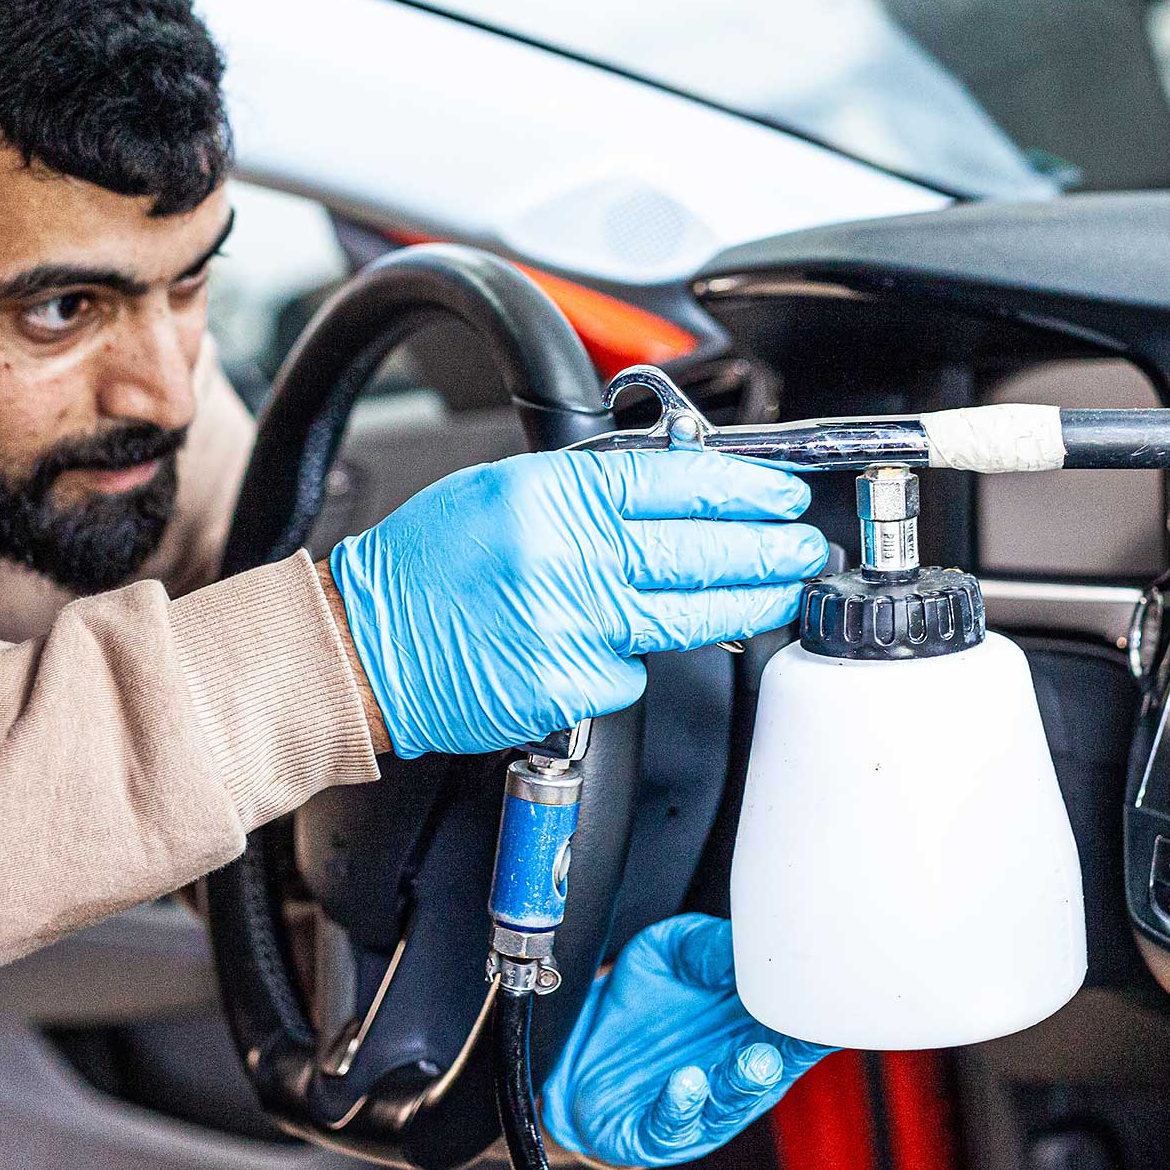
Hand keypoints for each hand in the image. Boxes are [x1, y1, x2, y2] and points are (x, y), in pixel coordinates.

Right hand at [329, 450, 825, 758]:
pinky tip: (622, 648)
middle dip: (768, 549)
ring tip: (781, 592)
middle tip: (806, 547)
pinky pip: (633, 673)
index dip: (742, 489)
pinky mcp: (568, 687)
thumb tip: (675, 489)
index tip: (780, 495)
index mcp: (550, 494)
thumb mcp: (502, 489)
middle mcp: (565, 557)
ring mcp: (571, 627)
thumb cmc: (425, 565)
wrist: (363, 647)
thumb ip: (587, 488)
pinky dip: (638, 662)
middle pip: (698, 551)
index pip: (673, 482)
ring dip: (747, 604)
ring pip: (688, 616)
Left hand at [542, 914, 830, 1169]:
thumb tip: (743, 942)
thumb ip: (707, 946)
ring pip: (733, 1101)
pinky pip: (674, 1124)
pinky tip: (685, 1082)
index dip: (817, 1013)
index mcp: (751, 1025)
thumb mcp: (671, 951)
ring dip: (745, 1084)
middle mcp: (735, 1069)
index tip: (833, 995)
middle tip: (805, 1031)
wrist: (580, 1042)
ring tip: (753, 1062)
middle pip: (777, 1064)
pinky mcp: (658, 1131)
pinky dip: (681, 1106)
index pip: (796, 1023)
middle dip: (795, 1051)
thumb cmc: (642, 1000)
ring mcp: (701, 1106)